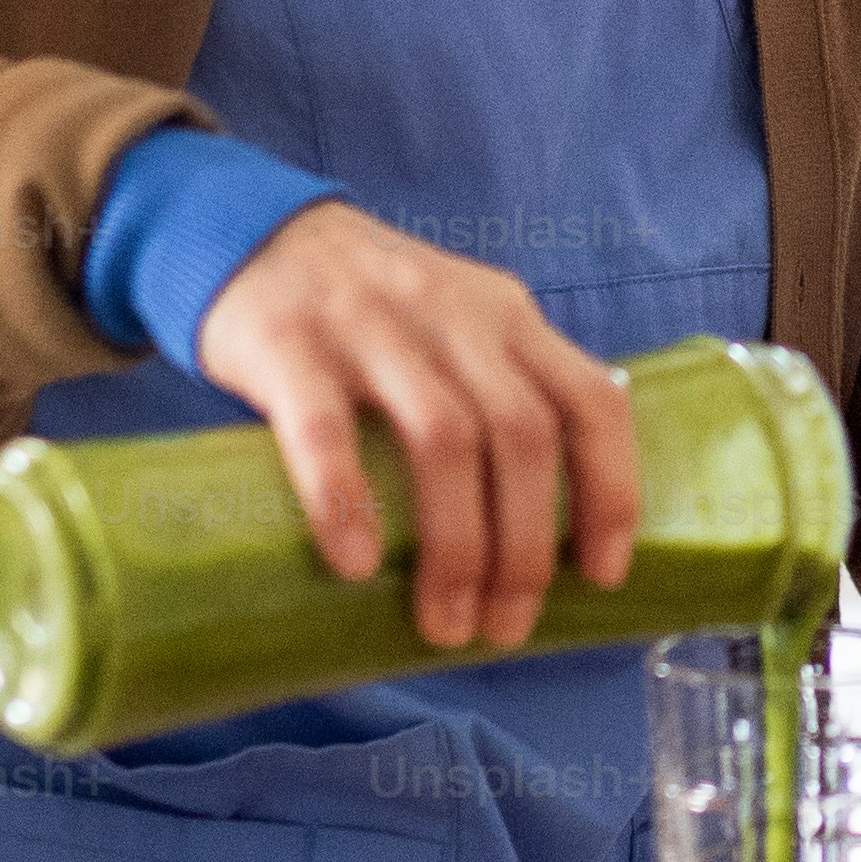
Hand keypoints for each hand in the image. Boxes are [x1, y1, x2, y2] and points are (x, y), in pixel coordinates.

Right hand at [191, 200, 640, 650]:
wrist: (250, 234)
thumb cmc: (371, 313)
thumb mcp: (460, 325)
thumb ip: (505, 391)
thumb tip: (545, 534)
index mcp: (508, 316)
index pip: (592, 401)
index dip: (610, 491)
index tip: (601, 574)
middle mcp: (452, 314)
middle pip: (520, 435)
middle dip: (526, 547)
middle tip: (506, 627)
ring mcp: (371, 324)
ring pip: (443, 437)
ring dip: (455, 544)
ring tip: (443, 624)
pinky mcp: (288, 343)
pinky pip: (324, 426)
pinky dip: (345, 500)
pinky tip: (356, 565)